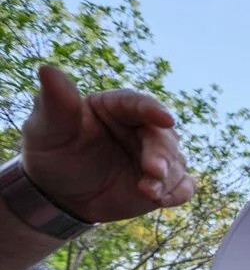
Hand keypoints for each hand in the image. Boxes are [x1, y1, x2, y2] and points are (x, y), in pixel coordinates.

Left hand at [20, 66, 194, 223]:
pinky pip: (183, 186)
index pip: (138, 104)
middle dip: (162, 154)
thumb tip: (47, 69)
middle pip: (163, 136)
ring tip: (150, 193)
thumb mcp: (47, 128)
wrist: (60, 190)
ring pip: (176, 162)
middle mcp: (142, 128)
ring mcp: (156, 156)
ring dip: (168, 178)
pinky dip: (178, 192)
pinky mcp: (164, 182)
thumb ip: (55, 102)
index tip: (166, 119)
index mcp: (117, 107)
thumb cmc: (52, 151)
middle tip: (154, 171)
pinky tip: (162, 199)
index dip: (152, 110)